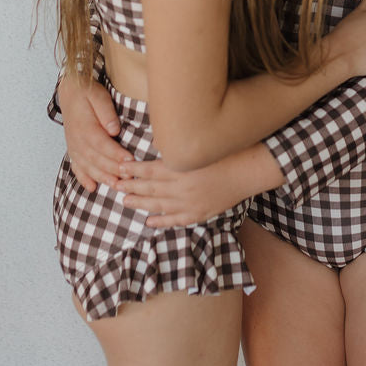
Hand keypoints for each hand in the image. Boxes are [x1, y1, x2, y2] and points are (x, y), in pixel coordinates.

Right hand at [57, 75, 124, 190]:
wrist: (68, 90)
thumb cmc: (86, 92)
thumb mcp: (98, 95)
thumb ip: (106, 112)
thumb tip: (114, 129)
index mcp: (85, 127)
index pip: (102, 145)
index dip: (116, 154)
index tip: (130, 161)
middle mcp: (78, 140)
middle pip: (96, 159)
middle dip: (113, 170)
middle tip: (128, 177)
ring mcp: (74, 146)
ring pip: (87, 166)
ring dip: (101, 177)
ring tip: (115, 185)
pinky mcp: (73, 149)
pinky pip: (76, 167)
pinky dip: (83, 178)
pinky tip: (92, 187)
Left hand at [117, 146, 281, 226]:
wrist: (250, 169)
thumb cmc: (228, 151)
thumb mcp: (201, 144)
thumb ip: (180, 149)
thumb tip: (161, 147)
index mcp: (182, 167)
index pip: (149, 170)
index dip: (133, 170)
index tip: (120, 168)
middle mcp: (182, 187)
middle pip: (150, 188)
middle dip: (131, 187)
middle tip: (115, 186)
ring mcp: (190, 203)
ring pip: (159, 205)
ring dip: (140, 204)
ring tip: (125, 202)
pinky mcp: (199, 213)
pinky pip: (176, 220)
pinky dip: (161, 221)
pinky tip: (149, 221)